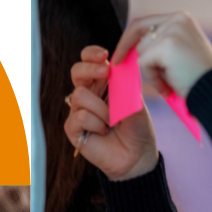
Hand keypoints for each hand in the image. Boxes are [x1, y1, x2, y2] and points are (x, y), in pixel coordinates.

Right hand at [67, 46, 159, 181]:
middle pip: (77, 72)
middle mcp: (89, 95)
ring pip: (80, 95)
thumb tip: (117, 66)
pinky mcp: (73, 129)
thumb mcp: (135, 102)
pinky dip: (96, 123)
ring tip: (112, 121)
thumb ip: (125, 84)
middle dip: (90, 69)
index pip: (90, 62)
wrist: (137, 156)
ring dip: (101, 108)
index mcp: (104, 84)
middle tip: (105, 72)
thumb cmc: (137, 129)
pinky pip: (80, 116)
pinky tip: (103, 131)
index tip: (104, 55)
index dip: (92, 54)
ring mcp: (79, 111)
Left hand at [110, 11, 211, 101]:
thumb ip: (160, 45)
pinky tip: (168, 86)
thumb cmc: (199, 78)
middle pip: (139, 35)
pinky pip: (144, 64)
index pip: (145, 22)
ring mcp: (172, 30)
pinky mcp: (167, 44)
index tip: (119, 54)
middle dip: (133, 54)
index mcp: (181, 18)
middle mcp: (177, 19)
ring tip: (169, 83)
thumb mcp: (180, 53)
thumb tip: (132, 51)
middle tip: (127, 69)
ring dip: (150, 72)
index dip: (129, 39)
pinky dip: (153, 79)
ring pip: (141, 51)